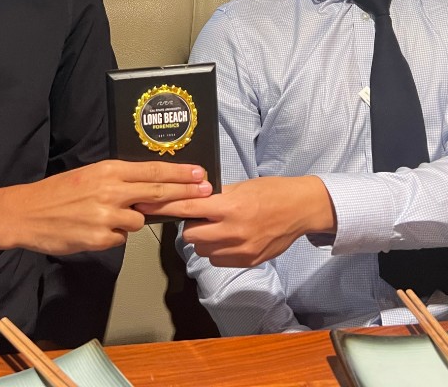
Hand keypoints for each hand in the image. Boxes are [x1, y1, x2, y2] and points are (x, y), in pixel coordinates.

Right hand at [0, 160, 211, 254]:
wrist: (26, 212)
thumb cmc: (59, 192)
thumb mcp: (90, 176)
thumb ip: (119, 181)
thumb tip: (149, 188)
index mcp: (108, 171)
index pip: (153, 172)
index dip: (180, 174)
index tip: (200, 174)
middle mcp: (111, 191)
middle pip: (158, 193)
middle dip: (185, 193)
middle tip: (206, 191)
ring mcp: (106, 216)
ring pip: (139, 221)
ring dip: (131, 221)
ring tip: (104, 216)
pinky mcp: (99, 238)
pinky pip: (120, 239)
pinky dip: (112, 236)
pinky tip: (92, 229)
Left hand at [138, 176, 334, 266]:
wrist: (302, 209)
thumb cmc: (272, 192)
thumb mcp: (242, 187)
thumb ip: (216, 197)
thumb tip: (192, 198)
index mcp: (230, 207)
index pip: (187, 208)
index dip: (164, 207)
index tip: (145, 206)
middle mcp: (233, 231)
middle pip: (190, 235)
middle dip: (189, 225)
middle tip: (199, 216)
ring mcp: (241, 250)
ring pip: (202, 250)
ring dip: (202, 239)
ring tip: (216, 226)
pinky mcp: (248, 261)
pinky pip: (218, 260)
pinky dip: (216, 250)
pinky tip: (227, 238)